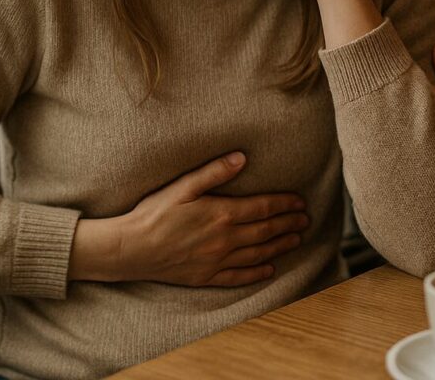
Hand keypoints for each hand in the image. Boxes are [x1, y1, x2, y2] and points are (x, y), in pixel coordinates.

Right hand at [69, 152, 308, 286]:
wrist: (128, 249)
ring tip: (297, 239)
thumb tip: (242, 158)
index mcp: (221, 214)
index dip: (284, 204)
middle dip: (289, 224)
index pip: (263, 208)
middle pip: (266, 231)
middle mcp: (224, 240)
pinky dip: (257, 273)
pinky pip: (238, 277)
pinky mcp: (205, 277)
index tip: (300, 201)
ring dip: (280, 246)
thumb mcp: (182, 186)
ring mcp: (216, 261)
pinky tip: (269, 270)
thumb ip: (214, 172)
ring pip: (258, 254)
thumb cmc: (153, 213)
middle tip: (306, 220)